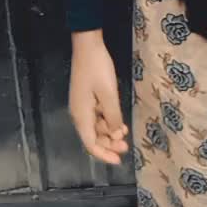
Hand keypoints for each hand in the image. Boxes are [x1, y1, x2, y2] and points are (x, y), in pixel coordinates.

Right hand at [68, 31, 128, 164]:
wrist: (88, 46)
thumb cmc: (98, 69)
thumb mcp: (109, 94)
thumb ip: (113, 116)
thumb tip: (116, 134)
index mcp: (81, 115)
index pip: (90, 144)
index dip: (104, 154)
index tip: (118, 161)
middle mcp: (80, 114)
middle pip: (93, 137)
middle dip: (109, 144)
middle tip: (126, 146)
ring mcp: (82, 105)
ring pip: (96, 127)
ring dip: (110, 132)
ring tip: (125, 132)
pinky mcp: (87, 97)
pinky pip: (97, 116)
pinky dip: (108, 121)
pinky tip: (119, 121)